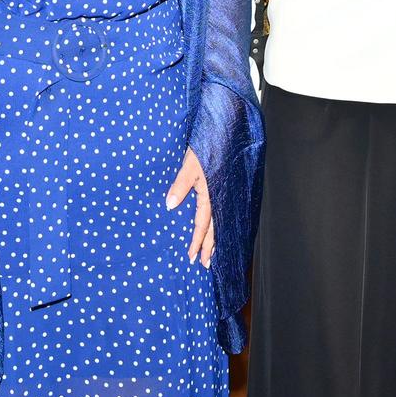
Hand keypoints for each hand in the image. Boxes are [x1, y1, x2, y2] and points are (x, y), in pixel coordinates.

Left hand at [166, 149, 213, 266]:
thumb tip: (170, 206)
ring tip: (211, 252)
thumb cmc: (206, 147)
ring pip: (219, 221)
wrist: (225, 132)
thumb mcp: (189, 165)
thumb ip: (180, 185)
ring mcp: (221, 192)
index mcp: (210, 194)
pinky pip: (219, 211)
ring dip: (214, 237)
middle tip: (205, 264)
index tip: (191, 257)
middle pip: (214, 228)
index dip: (197, 242)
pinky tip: (215, 226)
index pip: (203, 224)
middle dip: (209, 247)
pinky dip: (216, 223)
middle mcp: (218, 196)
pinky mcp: (221, 186)